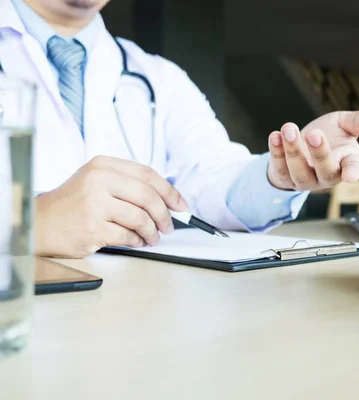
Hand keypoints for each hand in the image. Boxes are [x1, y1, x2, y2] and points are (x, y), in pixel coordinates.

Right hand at [35, 156, 187, 257]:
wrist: (40, 223)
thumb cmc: (73, 203)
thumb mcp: (97, 181)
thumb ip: (128, 184)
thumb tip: (167, 200)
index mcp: (103, 165)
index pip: (147, 174)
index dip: (170, 191)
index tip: (181, 205)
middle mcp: (99, 181)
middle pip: (148, 196)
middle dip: (165, 214)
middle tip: (169, 225)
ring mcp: (95, 204)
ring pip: (141, 218)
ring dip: (152, 231)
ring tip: (152, 237)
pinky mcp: (93, 228)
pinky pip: (128, 236)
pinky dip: (137, 241)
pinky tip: (136, 241)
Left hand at [267, 109, 358, 190]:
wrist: (302, 143)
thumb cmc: (328, 135)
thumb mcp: (343, 124)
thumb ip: (357, 121)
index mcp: (346, 162)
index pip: (353, 169)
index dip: (353, 173)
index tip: (351, 176)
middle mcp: (327, 175)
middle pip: (326, 172)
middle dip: (320, 154)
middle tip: (314, 134)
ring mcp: (305, 180)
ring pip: (300, 173)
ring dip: (294, 151)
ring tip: (289, 129)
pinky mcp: (285, 177)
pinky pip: (280, 169)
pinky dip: (276, 152)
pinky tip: (275, 135)